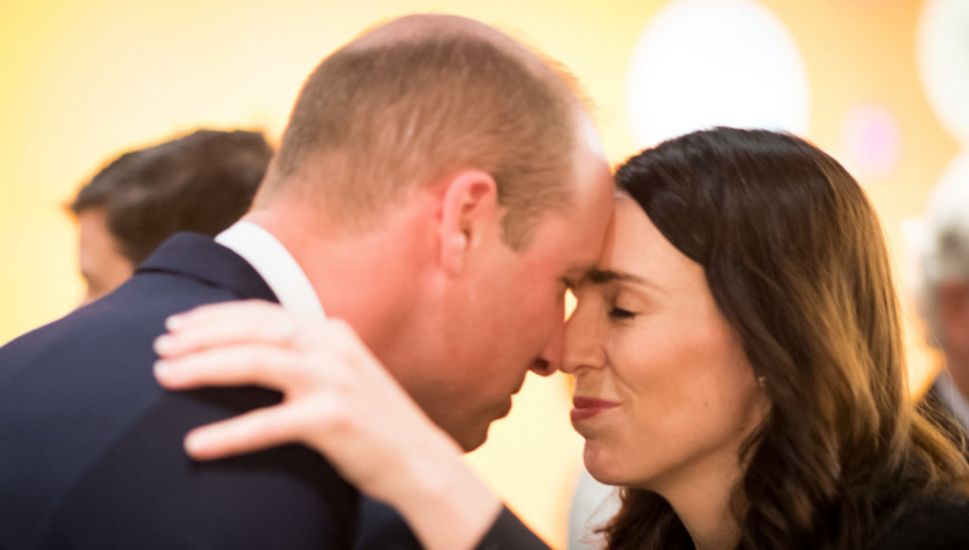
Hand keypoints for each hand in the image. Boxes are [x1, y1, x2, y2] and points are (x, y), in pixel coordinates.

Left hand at [153, 300, 499, 549]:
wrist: (419, 460)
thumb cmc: (371, 422)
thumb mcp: (340, 374)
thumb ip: (303, 357)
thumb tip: (247, 351)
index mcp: (331, 332)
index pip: (263, 313)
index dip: (216, 316)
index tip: (177, 326)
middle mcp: (332, 347)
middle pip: (253, 330)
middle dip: (201, 335)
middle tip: (160, 348)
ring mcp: (335, 380)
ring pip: (256, 363)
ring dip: (204, 368)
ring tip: (163, 378)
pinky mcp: (334, 419)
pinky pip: (269, 424)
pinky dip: (229, 435)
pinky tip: (196, 445)